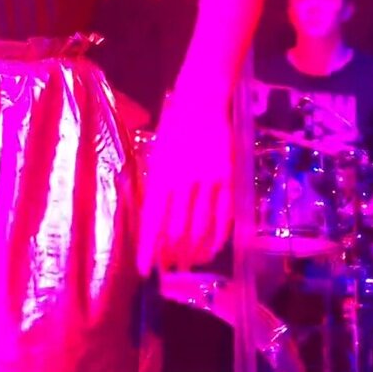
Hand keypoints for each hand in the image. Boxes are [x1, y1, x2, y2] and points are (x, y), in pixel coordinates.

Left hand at [139, 92, 233, 273]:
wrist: (202, 102)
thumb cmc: (174, 129)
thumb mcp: (157, 157)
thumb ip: (157, 189)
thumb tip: (155, 224)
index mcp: (160, 176)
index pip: (151, 221)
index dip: (147, 248)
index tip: (144, 269)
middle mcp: (182, 181)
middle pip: (175, 229)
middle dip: (171, 254)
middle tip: (170, 269)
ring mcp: (207, 181)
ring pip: (200, 226)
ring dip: (193, 250)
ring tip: (188, 265)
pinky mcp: (228, 179)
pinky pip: (224, 216)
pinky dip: (217, 237)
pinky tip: (211, 250)